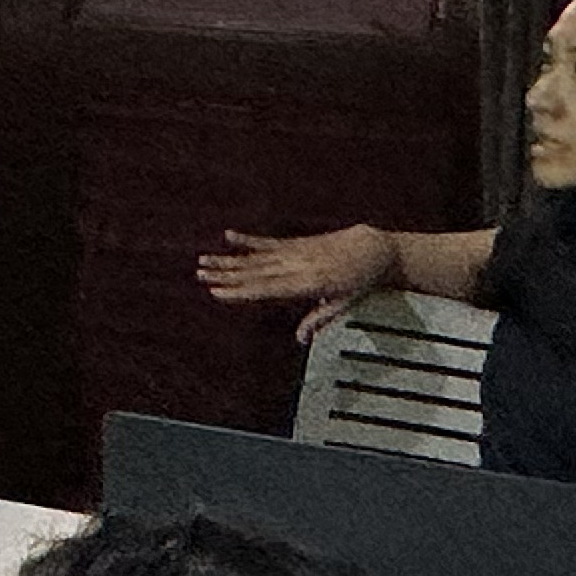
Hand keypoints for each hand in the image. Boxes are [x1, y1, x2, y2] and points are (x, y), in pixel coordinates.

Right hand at [196, 224, 393, 343]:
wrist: (374, 250)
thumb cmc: (361, 281)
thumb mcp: (344, 305)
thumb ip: (319, 319)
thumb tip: (300, 339)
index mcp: (308, 284)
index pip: (267, 289)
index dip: (240, 292)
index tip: (218, 293)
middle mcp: (298, 266)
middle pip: (255, 272)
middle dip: (225, 275)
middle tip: (201, 275)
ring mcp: (296, 252)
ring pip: (256, 258)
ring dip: (228, 260)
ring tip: (204, 260)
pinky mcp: (297, 243)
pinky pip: (269, 242)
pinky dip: (248, 240)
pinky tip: (229, 236)